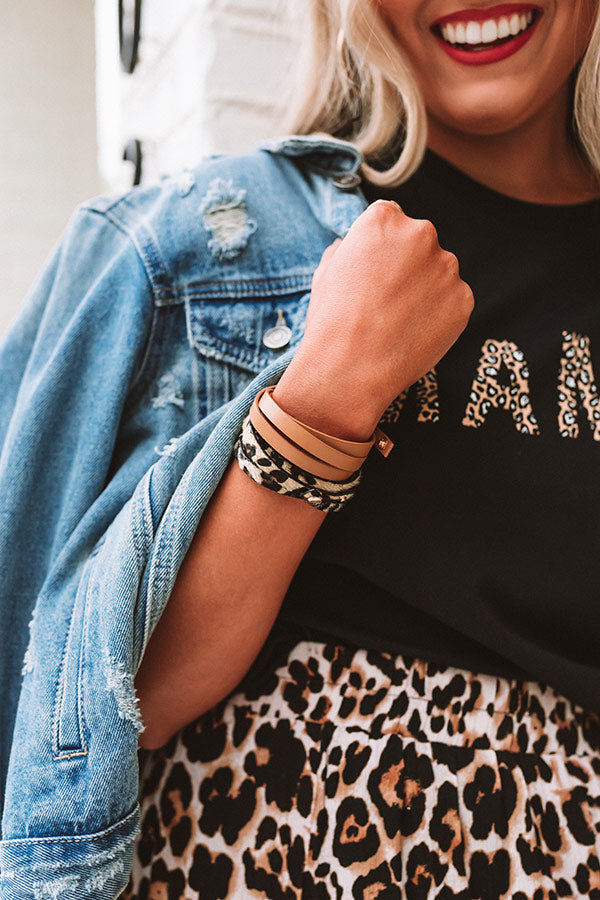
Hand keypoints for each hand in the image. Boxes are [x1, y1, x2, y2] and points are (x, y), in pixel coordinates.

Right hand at [273, 200, 473, 439]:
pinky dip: (439, 314)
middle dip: (408, 264)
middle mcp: (421, 234)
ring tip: (398, 320)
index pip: (391, 219)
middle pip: (420, 242)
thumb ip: (348, 249)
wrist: (351, 370)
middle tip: (387, 298)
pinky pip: (453, 301)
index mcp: (384, 220)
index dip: (381, 247)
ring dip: (425, 289)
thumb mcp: (326, 272)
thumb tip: (352, 247)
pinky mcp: (464, 299)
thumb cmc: (332, 321)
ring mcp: (447, 267)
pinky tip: (414, 332)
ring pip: (439, 272)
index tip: (375, 270)